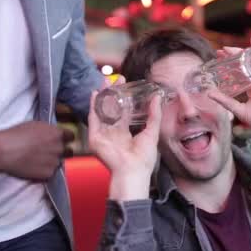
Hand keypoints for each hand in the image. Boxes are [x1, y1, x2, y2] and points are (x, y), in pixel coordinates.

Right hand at [0, 121, 73, 180]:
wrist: (3, 150)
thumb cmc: (16, 134)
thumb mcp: (36, 125)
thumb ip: (49, 130)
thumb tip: (54, 133)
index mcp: (57, 134)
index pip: (71, 137)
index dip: (65, 138)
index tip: (60, 140)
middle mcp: (60, 148)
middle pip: (68, 151)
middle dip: (61, 151)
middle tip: (50, 152)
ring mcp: (55, 162)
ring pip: (60, 162)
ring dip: (53, 161)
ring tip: (40, 160)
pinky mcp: (48, 173)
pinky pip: (51, 172)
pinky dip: (45, 170)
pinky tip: (35, 167)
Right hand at [88, 76, 162, 201]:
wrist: (132, 172)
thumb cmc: (144, 158)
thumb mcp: (152, 132)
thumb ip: (154, 115)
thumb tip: (157, 97)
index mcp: (125, 134)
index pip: (124, 112)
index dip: (124, 99)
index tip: (126, 85)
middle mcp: (112, 133)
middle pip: (111, 109)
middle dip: (112, 93)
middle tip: (115, 78)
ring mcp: (102, 135)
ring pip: (101, 111)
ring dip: (102, 96)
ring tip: (105, 81)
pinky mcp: (95, 138)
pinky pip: (93, 119)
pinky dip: (93, 106)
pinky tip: (95, 94)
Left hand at [209, 36, 250, 151]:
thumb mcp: (239, 110)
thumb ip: (225, 101)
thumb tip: (209, 93)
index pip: (239, 72)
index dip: (229, 65)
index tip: (217, 59)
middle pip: (245, 64)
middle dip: (232, 56)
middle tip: (219, 52)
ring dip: (241, 53)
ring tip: (228, 49)